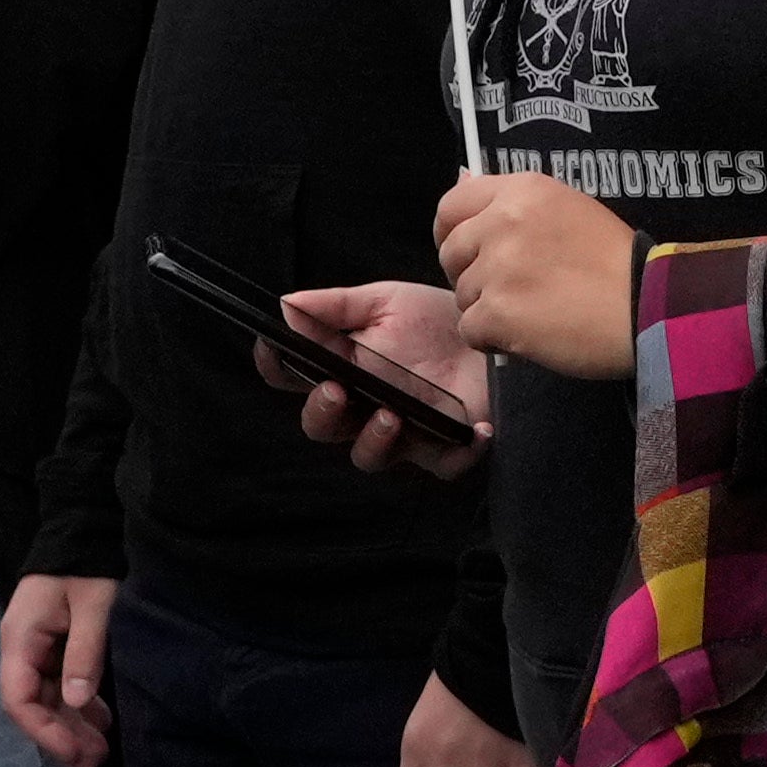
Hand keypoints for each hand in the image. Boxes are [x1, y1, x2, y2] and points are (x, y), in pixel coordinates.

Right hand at [0, 572, 121, 766]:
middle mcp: (22, 648)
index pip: (20, 699)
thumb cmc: (89, 564)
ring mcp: (38, 648)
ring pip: (49, 699)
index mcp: (21, 638)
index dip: (44, 732)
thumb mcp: (95, 604)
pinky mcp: (55, 646)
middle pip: (34, 706)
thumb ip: (84, 652)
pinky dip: (79, 705)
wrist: (86, 529)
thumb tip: (76, 702)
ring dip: (72, 726)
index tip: (75, 753)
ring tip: (100, 754)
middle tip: (95, 765)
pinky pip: (61, 685)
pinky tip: (101, 721)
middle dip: (61, 737)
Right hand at [281, 276, 496, 466]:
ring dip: (373, 441)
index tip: (273, 349)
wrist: (492, 332)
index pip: (295, 378)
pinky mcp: (444, 447)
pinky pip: (445, 464)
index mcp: (344, 371)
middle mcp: (364, 407)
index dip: (277, 367)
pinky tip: (474, 432)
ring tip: (390, 415)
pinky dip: (458, 455)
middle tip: (334, 389)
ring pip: (370, 455)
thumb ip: (338, 307)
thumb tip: (287, 305)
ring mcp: (402, 432)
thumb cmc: (435, 322)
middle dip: (321, 412)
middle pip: (323, 425)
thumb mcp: (387, 302)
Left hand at [429, 174, 640, 385]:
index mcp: (523, 191)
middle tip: (506, 289)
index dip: (451, 230)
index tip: (466, 251)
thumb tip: (462, 180)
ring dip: (486, 309)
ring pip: (461, 295)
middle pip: (451, 252)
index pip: (452, 203)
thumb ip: (515, 205)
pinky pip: (470, 330)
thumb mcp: (569, 209)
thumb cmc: (616, 260)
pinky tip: (525, 336)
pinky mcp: (497, 312)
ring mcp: (497, 268)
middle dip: (469, 275)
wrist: (646, 305)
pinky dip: (492, 339)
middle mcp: (503, 222)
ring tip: (529, 313)